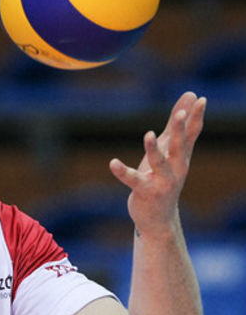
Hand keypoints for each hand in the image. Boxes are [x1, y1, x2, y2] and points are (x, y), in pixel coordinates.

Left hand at [109, 92, 205, 236]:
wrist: (159, 218)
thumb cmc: (163, 178)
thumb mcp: (170, 151)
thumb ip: (176, 125)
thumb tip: (190, 96)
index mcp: (181, 156)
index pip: (192, 134)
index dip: (196, 117)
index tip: (201, 99)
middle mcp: (176, 168)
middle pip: (178, 146)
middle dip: (179, 130)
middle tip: (180, 114)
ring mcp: (162, 181)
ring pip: (159, 162)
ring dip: (153, 149)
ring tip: (148, 134)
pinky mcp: (145, 191)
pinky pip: (133, 180)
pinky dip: (122, 171)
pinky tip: (112, 162)